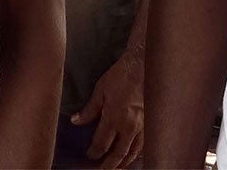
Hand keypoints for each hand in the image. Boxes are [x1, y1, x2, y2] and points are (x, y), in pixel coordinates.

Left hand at [71, 50, 144, 167]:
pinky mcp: (150, 124)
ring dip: (123, 162)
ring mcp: (142, 127)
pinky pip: (144, 145)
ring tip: (117, 167)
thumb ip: (89, 109)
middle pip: (118, 154)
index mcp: (114, 118)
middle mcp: (128, 126)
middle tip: (101, 169)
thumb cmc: (121, 76)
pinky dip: (137, 154)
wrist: (143, 66)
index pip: (101, 144)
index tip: (89, 155)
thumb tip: (76, 121)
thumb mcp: (100, 90)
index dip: (94, 152)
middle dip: (108, 165)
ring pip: (132, 153)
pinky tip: (133, 156)